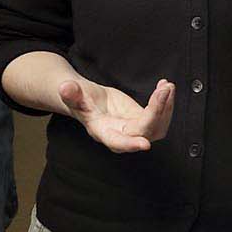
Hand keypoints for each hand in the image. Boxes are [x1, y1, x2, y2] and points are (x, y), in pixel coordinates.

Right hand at [59, 78, 173, 152]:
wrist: (90, 101)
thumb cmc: (82, 100)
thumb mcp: (75, 95)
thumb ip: (72, 94)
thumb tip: (65, 87)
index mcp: (104, 132)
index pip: (118, 141)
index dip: (131, 143)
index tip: (144, 144)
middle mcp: (122, 134)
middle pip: (145, 131)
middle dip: (156, 111)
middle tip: (163, 90)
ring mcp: (135, 129)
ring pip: (158, 127)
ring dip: (166, 107)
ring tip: (167, 86)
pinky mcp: (143, 121)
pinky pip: (161, 117)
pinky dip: (166, 102)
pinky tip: (165, 86)